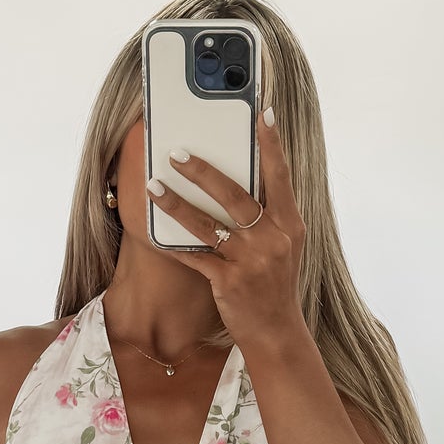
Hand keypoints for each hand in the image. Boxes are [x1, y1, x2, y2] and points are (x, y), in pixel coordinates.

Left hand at [146, 110, 305, 351]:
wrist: (276, 331)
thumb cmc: (276, 282)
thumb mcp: (285, 245)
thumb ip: (269, 213)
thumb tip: (243, 176)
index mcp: (290, 224)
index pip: (280, 176)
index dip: (272, 144)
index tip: (262, 112)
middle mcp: (272, 240)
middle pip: (235, 196)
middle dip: (204, 171)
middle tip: (178, 152)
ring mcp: (250, 262)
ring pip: (208, 224)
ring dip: (177, 203)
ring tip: (154, 185)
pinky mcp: (228, 282)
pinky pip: (194, 257)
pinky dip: (173, 244)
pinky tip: (154, 231)